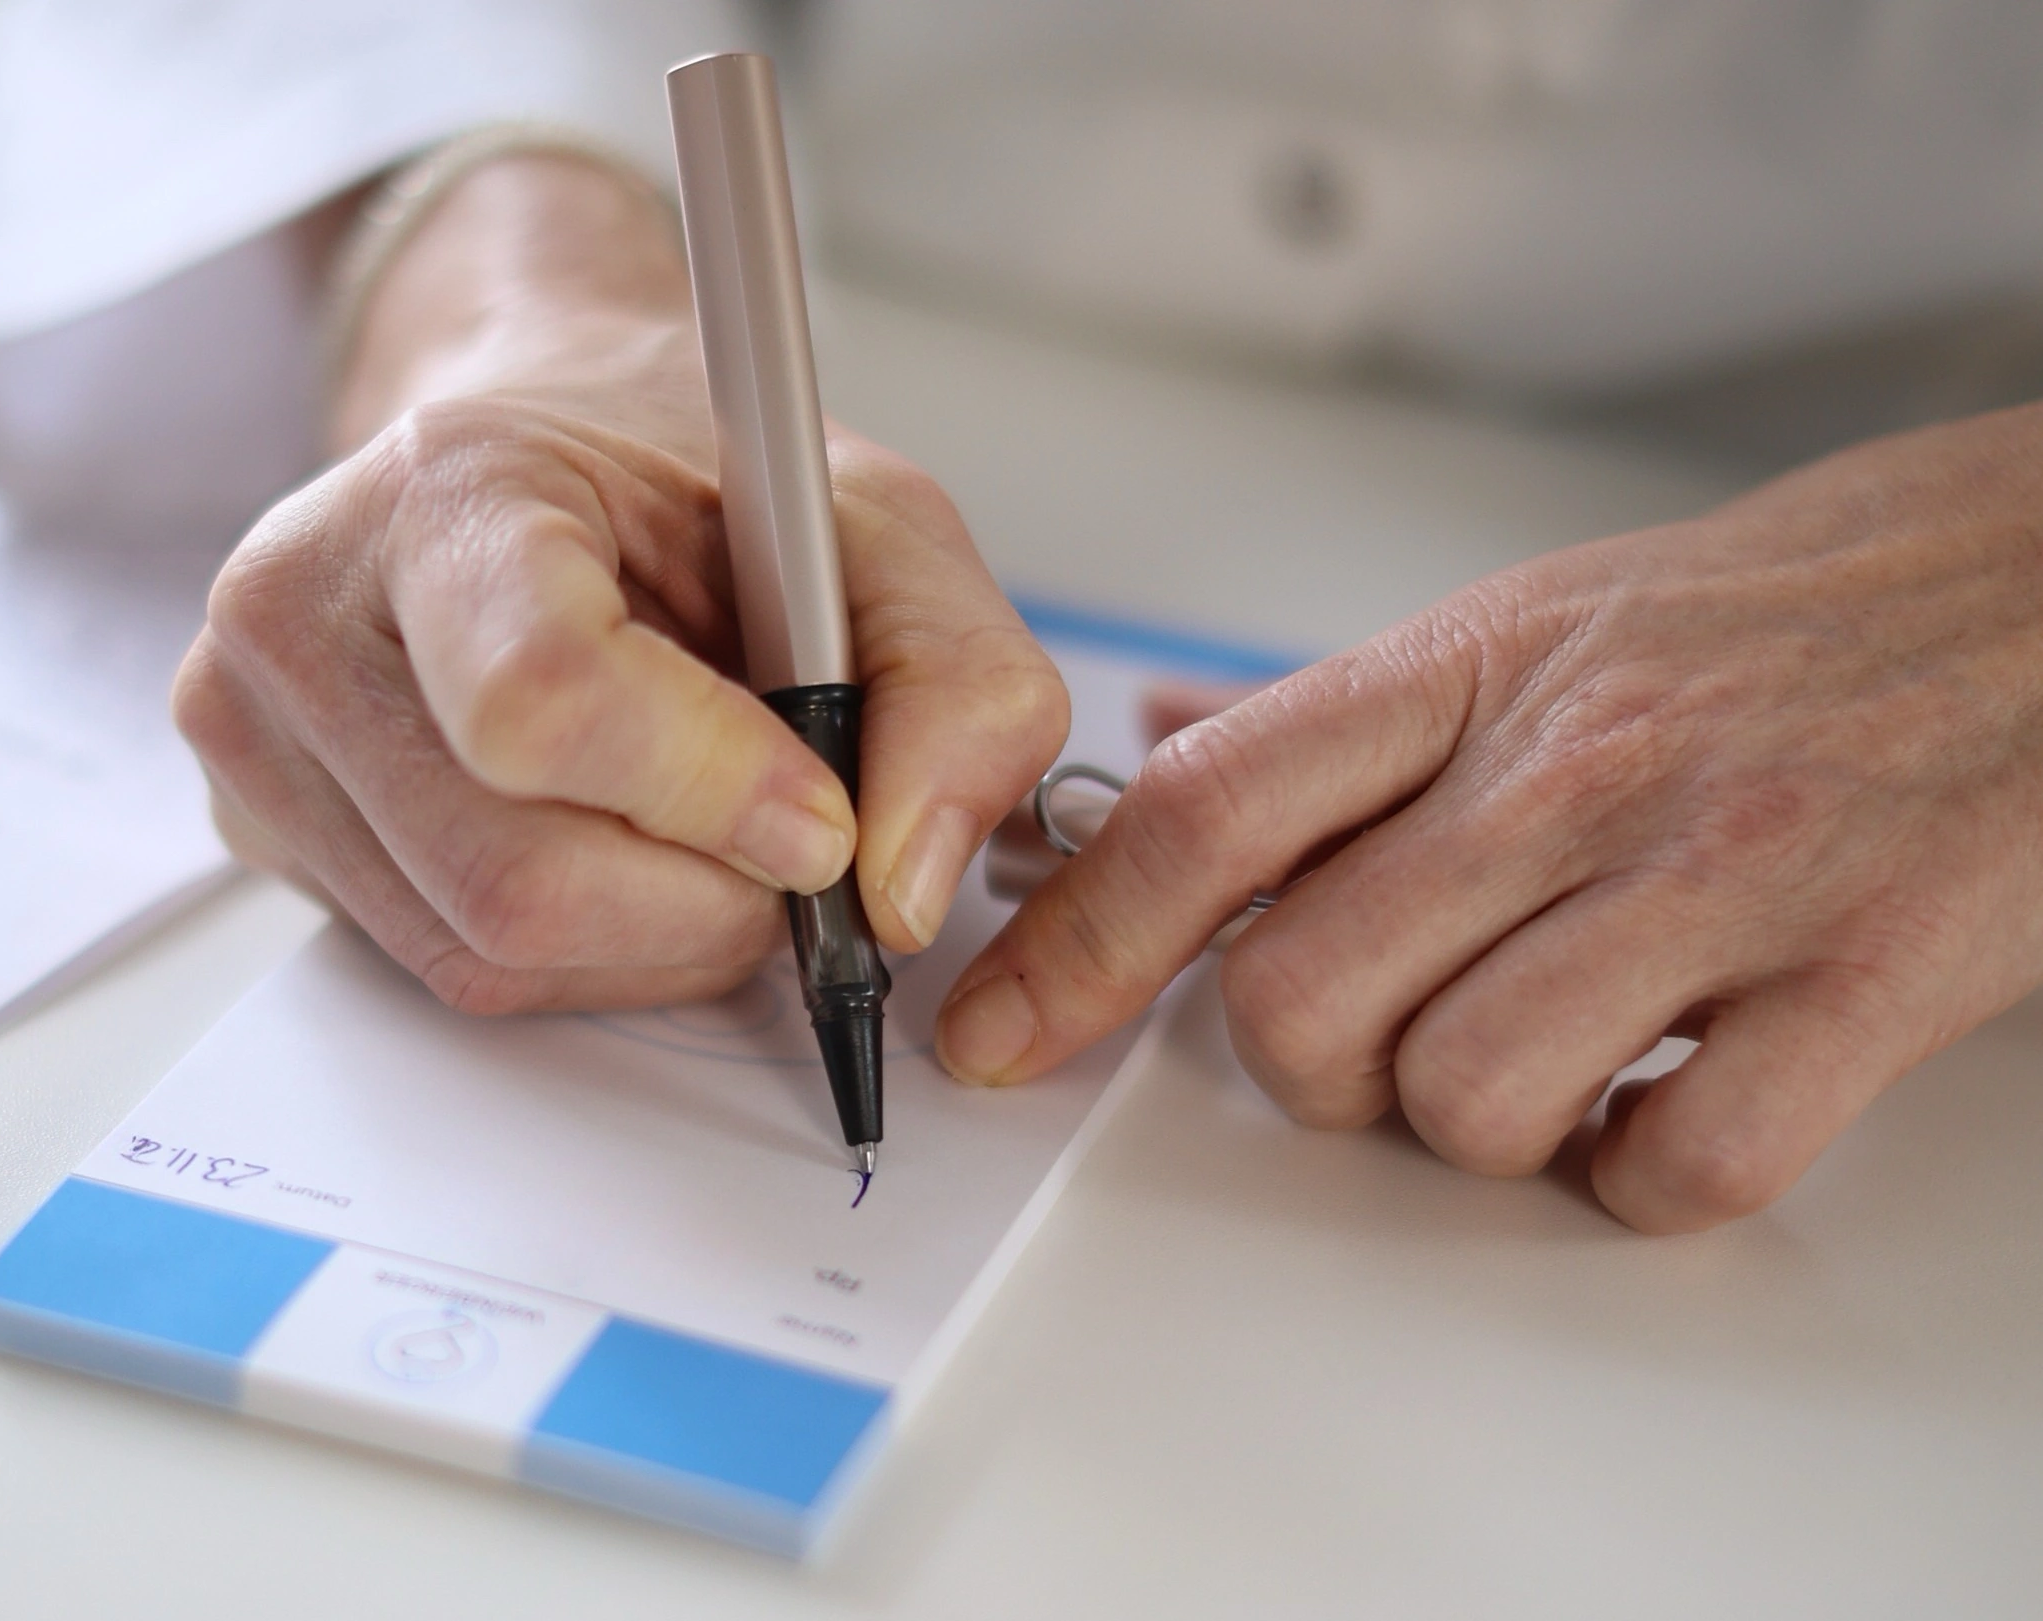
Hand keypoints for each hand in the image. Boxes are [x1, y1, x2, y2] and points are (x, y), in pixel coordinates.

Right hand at [173, 153, 1063, 1011]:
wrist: (535, 456)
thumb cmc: (683, 482)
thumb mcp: (872, 527)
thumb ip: (955, 685)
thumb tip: (902, 893)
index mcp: (442, 491)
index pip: (540, 704)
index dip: (708, 792)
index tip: (817, 817)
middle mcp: (302, 615)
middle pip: (516, 878)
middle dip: (703, 902)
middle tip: (782, 840)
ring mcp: (257, 738)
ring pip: (485, 952)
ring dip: (651, 938)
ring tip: (702, 830)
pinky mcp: (264, 834)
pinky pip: (446, 970)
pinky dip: (578, 949)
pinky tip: (613, 848)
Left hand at [938, 403, 2042, 1231]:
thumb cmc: (1771, 619)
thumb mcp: (1530, 623)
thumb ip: (1338, 722)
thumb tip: (1151, 751)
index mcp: (1465, 675)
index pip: (1204, 814)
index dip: (1071, 943)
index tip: (1003, 1031)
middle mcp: (1571, 769)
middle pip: (1300, 998)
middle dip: (1313, 1067)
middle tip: (1391, 1036)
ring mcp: (1718, 874)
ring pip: (1463, 1097)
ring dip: (1482, 1123)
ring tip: (1557, 1054)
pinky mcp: (1868, 978)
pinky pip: (1673, 1166)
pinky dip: (1644, 1173)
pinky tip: (1669, 1099)